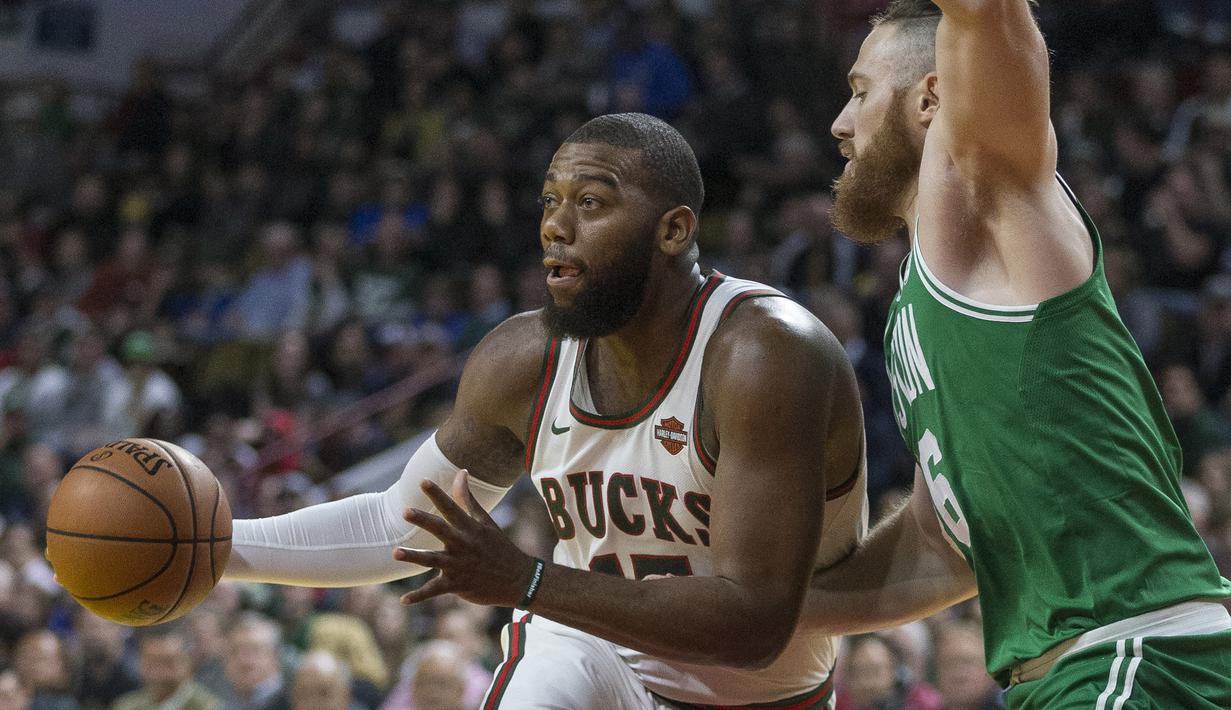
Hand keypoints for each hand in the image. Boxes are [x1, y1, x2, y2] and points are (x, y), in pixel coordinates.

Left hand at [394, 470, 537, 607]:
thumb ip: (468, 498)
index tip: (423, 481)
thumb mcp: (485, 521)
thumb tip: (461, 472)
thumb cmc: (499, 546)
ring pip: (433, 560)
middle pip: (440, 530)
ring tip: (395, 553)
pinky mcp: (457, 585)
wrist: (518, 579)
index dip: (437, 494)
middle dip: (423, 521)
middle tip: (405, 512)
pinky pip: (435, 591)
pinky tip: (403, 600)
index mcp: (470, 528)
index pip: (452, 508)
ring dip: (414, 557)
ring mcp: (459, 566)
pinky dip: (419, 596)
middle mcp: (463, 545)